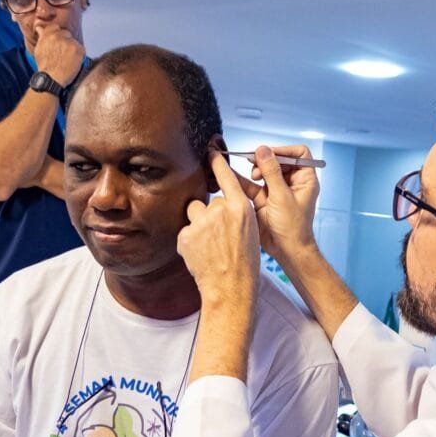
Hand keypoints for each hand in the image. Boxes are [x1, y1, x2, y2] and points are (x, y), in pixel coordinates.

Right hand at [32, 25, 84, 86]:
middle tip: (63, 53)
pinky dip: (79, 55)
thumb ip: (42, 37)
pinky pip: (81, 49)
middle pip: (66, 33)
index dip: (58, 35)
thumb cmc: (45, 66)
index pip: (55, 27)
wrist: (51, 78)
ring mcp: (69, 42)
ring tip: (67, 59)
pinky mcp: (78, 49)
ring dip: (72, 48)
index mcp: (48, 35)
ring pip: (74, 41)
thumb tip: (40, 28)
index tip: (58, 42)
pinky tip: (72, 62)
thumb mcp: (39, 49)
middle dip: (66, 41)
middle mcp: (58, 36)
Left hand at [177, 150, 259, 304]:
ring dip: (198, 225)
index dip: (216, 160)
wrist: (231, 288)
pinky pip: (185, 231)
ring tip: (209, 245)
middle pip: (208, 202)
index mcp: (241, 208)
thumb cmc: (245, 263)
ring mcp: (202, 222)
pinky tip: (201, 255)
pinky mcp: (186, 235)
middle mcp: (221, 210)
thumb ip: (236, 213)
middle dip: (210, 216)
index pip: (226, 176)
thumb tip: (222, 204)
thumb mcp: (250, 231)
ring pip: (194, 213)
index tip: (210, 148)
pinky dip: (190, 242)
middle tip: (219, 237)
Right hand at [241, 145, 319, 262]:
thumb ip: (272, 172)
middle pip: (277, 160)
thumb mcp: (282, 197)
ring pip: (264, 172)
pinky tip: (233, 176)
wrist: (286, 250)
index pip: (298, 154)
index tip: (268, 154)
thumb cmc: (293, 228)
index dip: (283, 151)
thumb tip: (263, 150)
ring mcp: (277, 191)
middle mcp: (292, 183)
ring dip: (255, 170)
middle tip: (254, 163)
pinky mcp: (264, 199)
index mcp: (305, 180)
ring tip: (251, 174)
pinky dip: (244, 181)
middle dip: (265, 160)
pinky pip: (252, 186)